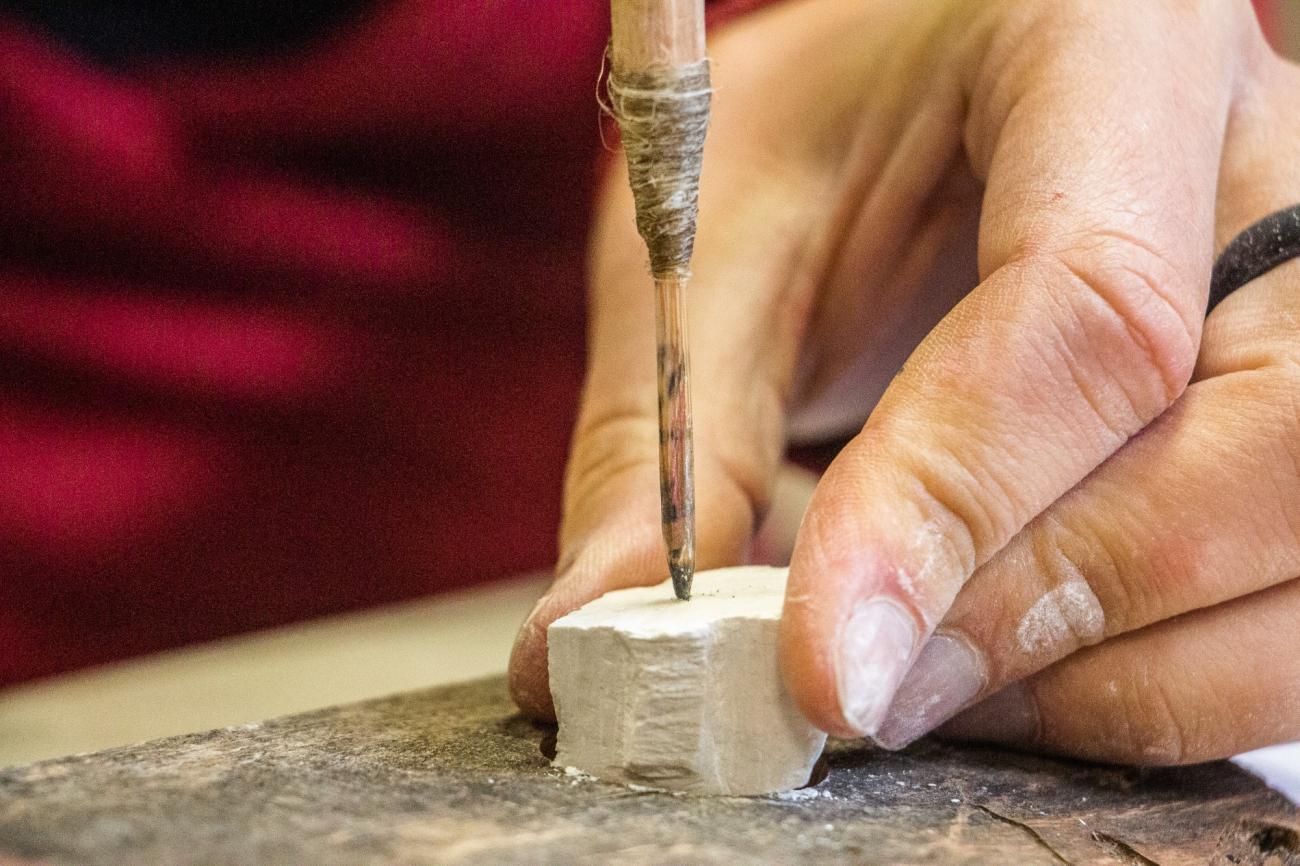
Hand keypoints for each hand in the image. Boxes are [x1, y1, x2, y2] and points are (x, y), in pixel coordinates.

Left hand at [509, 0, 1299, 763]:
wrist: (934, 99)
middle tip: (873, 682)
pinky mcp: (1296, 408)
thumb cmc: (830, 133)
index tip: (824, 659)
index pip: (1095, 308)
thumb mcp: (717, 238)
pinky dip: (1157, 680)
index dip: (953, 506)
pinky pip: (1291, 604)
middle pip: (1257, 450)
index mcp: (1112, 45)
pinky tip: (1014, 666)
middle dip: (1051, 610)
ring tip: (929, 679)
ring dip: (1116, 675)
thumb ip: (670, 433)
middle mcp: (1263, 167)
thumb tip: (600, 637)